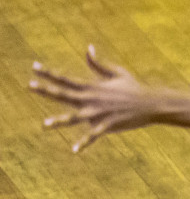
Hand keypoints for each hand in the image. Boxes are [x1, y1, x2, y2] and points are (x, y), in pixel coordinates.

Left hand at [29, 46, 156, 152]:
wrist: (152, 103)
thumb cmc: (134, 88)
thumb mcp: (117, 73)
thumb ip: (98, 63)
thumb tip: (87, 48)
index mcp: (92, 87)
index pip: (66, 79)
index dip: (49, 73)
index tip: (34, 66)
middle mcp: (92, 99)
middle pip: (65, 94)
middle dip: (47, 90)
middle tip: (30, 85)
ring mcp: (99, 113)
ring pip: (75, 117)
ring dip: (60, 121)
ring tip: (45, 124)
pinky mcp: (108, 125)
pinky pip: (93, 135)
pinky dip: (84, 142)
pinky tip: (74, 150)